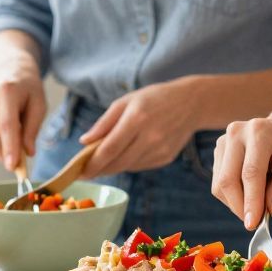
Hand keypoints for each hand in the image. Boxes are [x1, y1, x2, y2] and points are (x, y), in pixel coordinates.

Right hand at [0, 61, 45, 170]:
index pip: (6, 125)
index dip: (9, 148)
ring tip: (13, 138)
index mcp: (6, 91)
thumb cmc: (28, 90)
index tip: (12, 167)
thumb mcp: (39, 105)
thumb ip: (33, 129)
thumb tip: (28, 153)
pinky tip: (1, 130)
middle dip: (4, 155)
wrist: (9, 70)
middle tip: (18, 163)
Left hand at [79, 80, 204, 176]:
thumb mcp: (126, 101)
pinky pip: (140, 166)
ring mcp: (160, 150)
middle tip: (85, 171)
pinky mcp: (166, 158)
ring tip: (101, 163)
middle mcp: (150, 137)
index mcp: (137, 119)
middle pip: (117, 163)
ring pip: (128, 167)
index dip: (92, 163)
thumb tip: (84, 141)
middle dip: (99, 170)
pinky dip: (128, 164)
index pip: (109, 149)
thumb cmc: (154, 98)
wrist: (192, 103)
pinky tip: (125, 155)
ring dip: (112, 167)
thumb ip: (104, 122)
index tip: (79, 170)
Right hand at [211, 107, 271, 230]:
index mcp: (260, 132)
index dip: (251, 202)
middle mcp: (236, 133)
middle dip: (240, 207)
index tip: (253, 225)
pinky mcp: (220, 150)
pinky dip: (233, 195)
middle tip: (257, 223)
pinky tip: (252, 192)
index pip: (250, 174)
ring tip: (260, 202)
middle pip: (228, 180)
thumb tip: (268, 210)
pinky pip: (219, 182)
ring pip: (220, 184)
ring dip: (237, 203)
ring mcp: (224, 140)